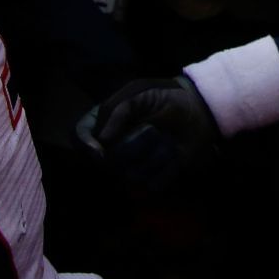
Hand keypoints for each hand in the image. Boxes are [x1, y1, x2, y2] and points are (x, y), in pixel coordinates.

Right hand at [76, 76, 218, 186]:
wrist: (199, 110)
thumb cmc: (167, 98)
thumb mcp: (139, 94)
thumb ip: (117, 110)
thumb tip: (101, 141)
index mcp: (105, 123)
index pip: (79, 136)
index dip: (84, 145)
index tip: (100, 149)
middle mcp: (114, 148)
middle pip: (107, 162)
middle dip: (133, 144)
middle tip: (152, 129)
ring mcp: (133, 167)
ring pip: (130, 175)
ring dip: (154, 154)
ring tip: (166, 139)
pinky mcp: (153, 180)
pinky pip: (152, 184)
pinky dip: (167, 168)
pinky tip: (174, 154)